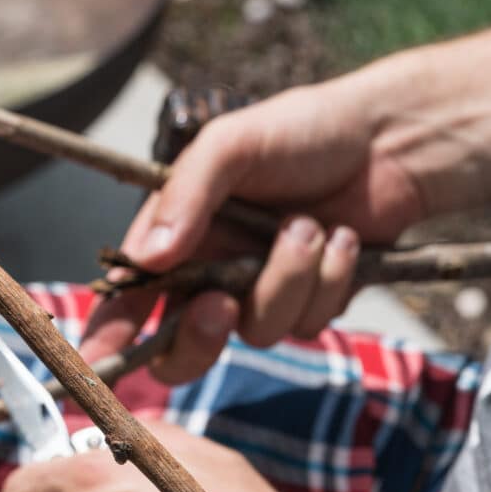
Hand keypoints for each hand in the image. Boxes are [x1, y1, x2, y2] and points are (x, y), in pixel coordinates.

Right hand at [82, 68, 425, 382]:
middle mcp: (212, 273)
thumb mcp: (232, 144)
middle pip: (182, 350)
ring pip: (259, 333)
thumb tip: (147, 256)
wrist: (388, 141)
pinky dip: (330, 280)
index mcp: (177, 237)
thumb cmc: (301, 131)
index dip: (108, 339)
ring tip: (311, 225)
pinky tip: (344, 239)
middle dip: (199, 337)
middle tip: (222, 303)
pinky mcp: (311, 303)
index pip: (126, 301)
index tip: (102, 360)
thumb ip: (187, 195)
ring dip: (289, 279)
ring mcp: (262, 293)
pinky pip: (309, 323)